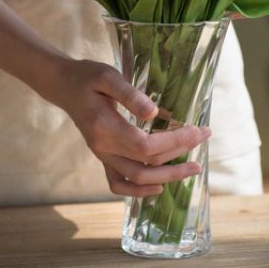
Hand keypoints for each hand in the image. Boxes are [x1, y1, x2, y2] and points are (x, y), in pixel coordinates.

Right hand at [46, 57, 211, 197]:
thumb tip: (154, 113)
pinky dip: (139, 191)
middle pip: (146, 162)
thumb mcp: (107, 76)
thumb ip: (129, 94)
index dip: (175, 141)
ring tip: (192, 167)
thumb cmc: (87, 77)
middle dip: (180, 154)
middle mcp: (103, 146)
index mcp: (104, 126)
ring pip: (137, 178)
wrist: (64, 86)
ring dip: (167, 177)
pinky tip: (159, 187)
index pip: (146, 145)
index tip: (197, 129)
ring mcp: (102, 155)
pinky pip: (118, 183)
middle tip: (204, 137)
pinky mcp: (103, 157)